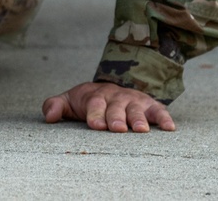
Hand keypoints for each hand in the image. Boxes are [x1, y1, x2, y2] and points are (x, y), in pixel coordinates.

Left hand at [42, 81, 175, 132]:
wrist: (110, 88)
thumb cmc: (88, 102)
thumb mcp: (69, 101)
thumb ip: (55, 106)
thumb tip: (48, 116)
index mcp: (95, 96)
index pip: (94, 105)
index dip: (95, 114)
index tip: (96, 125)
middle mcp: (115, 97)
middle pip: (116, 107)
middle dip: (117, 117)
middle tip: (118, 129)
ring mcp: (133, 100)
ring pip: (136, 109)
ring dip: (138, 118)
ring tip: (141, 130)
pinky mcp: (150, 105)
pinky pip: (158, 110)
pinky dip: (164, 118)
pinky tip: (169, 128)